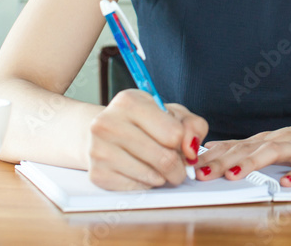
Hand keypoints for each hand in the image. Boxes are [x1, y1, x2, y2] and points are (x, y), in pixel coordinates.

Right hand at [87, 89, 207, 190]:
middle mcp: (108, 123)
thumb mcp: (171, 113)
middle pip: (164, 158)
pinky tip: (141, 171)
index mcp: (129, 102)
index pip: (174, 134)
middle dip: (179, 167)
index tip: (180, 144)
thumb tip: (191, 150)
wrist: (102, 133)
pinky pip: (137, 188)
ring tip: (160, 167)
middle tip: (179, 166)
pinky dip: (146, 183)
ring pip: (152, 176)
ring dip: (164, 177)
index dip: (184, 143)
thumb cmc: (143, 122)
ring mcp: (99, 150)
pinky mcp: (97, 174)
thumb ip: (192, 126)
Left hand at [195, 103, 290, 186]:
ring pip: (273, 153)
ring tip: (232, 174)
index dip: (210, 155)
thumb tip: (214, 153)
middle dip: (222, 161)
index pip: (235, 145)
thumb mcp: (280, 142)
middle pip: (247, 149)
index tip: (187, 165)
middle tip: (199, 173)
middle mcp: (282, 140)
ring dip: (251, 163)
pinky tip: (287, 184)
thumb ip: (251, 149)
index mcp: (270, 139)